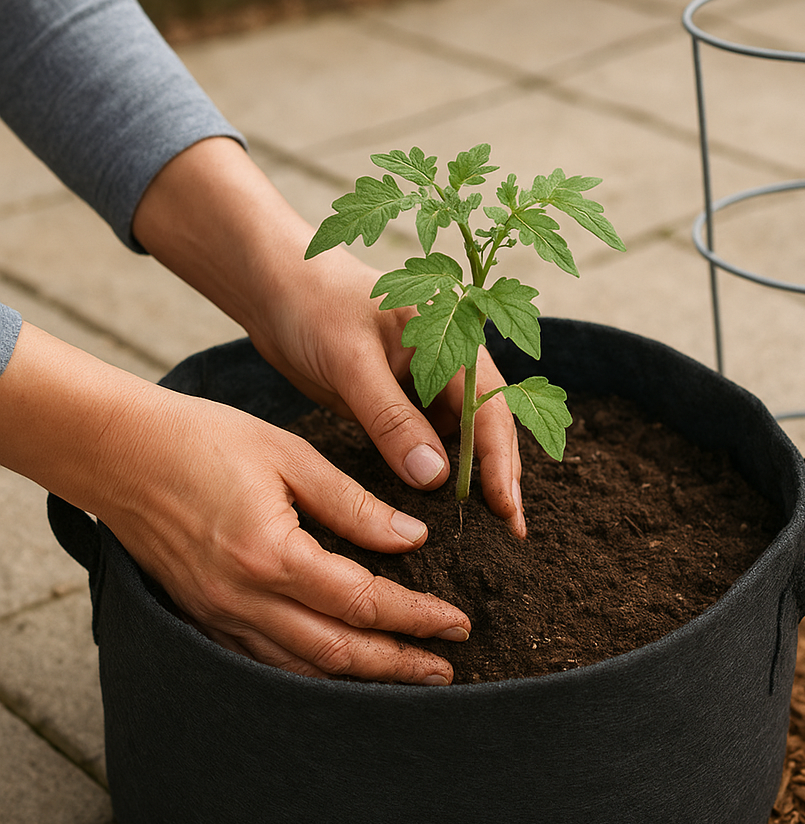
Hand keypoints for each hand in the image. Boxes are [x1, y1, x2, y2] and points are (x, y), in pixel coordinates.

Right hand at [0, 324, 468, 682]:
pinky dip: (311, 671)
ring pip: (303, 667)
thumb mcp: (290, 457)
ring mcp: (218, 615)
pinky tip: (338, 668)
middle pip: (338, 651)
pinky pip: (265, 660)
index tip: (457, 623)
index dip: (416, 617)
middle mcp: (244, 599)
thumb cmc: (201, 439)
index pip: (363, 602)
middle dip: (399, 663)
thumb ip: (354, 505)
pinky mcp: (203, 616)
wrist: (114, 450)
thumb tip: (412, 537)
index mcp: (272, 555)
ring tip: (406, 674)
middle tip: (447, 667)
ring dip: (359, 676)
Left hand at [133, 137, 525, 536]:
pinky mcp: (401, 407)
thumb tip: (435, 479)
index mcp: (454, 337)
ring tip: (484, 532)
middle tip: (510, 533)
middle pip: (488, 429)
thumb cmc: (314, 305)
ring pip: (460, 443)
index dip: (501, 460)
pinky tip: (437, 511)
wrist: (275, 289)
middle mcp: (450, 365)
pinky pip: (426, 448)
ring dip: (469, 483)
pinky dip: (434, 478)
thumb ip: (392, 418)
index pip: (490, 407)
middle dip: (500, 479)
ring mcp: (427, 388)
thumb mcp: (351, 361)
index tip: (505, 508)